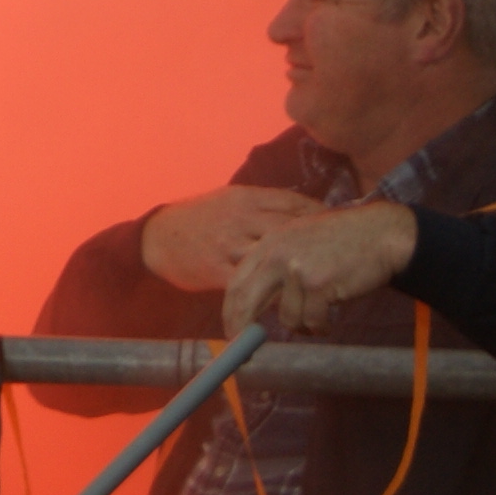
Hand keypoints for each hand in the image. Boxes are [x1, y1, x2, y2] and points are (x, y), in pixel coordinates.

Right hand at [137, 186, 320, 294]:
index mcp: (243, 197)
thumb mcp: (227, 200)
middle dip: (316, 239)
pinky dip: (274, 289)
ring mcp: (229, 244)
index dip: (318, 212)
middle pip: (288, 226)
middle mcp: (239, 218)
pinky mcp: (219, 270)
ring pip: (274, 255)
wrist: (156, 239)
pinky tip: (292, 297)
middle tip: (338, 251)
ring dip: (298, 267)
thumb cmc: (197, 218)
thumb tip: (299, 209)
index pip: (291, 200)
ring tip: (322, 277)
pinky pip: (254, 281)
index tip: (337, 222)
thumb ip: (260, 205)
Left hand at [221, 201, 419, 336]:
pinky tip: (331, 318)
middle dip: (242, 330)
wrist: (379, 233)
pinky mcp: (318, 284)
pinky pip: (313, 321)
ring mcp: (297, 269)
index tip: (232, 333)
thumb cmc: (341, 242)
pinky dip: (322, 326)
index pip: (237, 283)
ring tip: (320, 315)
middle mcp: (277, 255)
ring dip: (303, 325)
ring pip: (287, 317)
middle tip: (243, 354)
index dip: (231, 312)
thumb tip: (254, 308)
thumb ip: (274, 266)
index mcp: (269, 244)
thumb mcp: (298, 242)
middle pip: (247, 301)